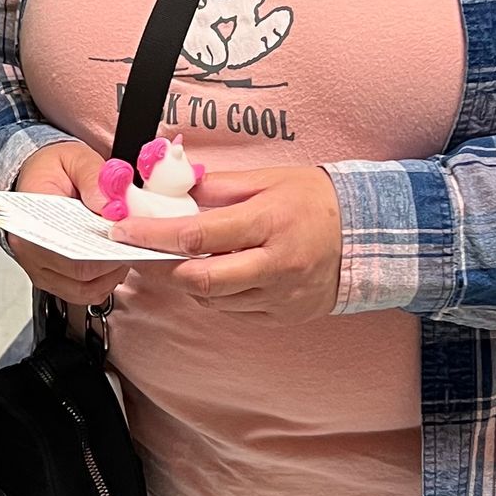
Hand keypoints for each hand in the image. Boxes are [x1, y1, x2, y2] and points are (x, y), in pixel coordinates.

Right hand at [7, 139, 140, 308]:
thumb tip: (112, 207)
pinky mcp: (50, 276)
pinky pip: (80, 292)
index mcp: (31, 218)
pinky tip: (111, 262)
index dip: (103, 252)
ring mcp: (39, 267)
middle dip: (112, 264)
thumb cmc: (53, 168)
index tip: (124, 238)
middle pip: (79, 275)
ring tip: (123, 252)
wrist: (37, 175)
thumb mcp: (76, 159)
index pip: (70, 251)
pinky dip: (101, 282)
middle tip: (132, 245)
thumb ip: (94, 178)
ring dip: (109, 277)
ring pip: (82, 290)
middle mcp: (30, 249)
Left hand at [117, 163, 344, 318]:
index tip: (123, 230)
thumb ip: (217, 187)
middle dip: (165, 268)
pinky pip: (234, 311)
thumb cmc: (315, 200)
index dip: (153, 235)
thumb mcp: (269, 179)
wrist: (371, 235)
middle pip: (201, 280)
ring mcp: (281, 296)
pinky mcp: (283, 315)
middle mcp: (275, 265)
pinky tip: (221, 273)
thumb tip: (170, 189)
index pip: (198, 235)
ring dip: (190, 281)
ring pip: (213, 300)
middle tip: (146, 252)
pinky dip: (217, 294)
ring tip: (188, 258)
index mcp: (269, 223)